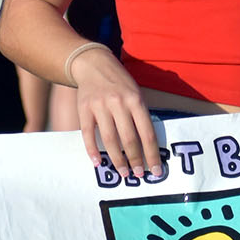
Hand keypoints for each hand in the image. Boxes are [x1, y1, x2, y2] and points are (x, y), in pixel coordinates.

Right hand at [71, 46, 162, 179]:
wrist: (93, 64)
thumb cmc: (119, 83)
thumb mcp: (135, 93)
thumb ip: (140, 115)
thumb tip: (147, 146)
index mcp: (136, 100)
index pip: (147, 133)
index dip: (152, 154)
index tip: (156, 170)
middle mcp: (118, 103)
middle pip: (129, 138)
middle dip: (135, 160)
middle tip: (138, 175)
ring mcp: (100, 106)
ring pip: (109, 139)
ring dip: (117, 159)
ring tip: (123, 172)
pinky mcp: (84, 109)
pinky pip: (87, 133)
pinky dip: (92, 149)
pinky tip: (97, 162)